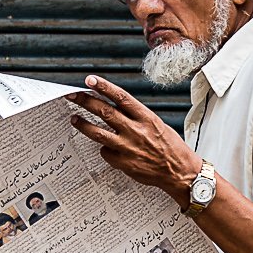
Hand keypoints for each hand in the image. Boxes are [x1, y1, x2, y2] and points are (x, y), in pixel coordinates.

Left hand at [66, 76, 199, 204]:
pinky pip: (105, 152)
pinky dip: (104, 149)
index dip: (104, 87)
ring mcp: (128, 147)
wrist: (180, 172)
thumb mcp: (157, 125)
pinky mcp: (123, 163)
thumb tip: (115, 107)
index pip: (121, 97)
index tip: (90, 80)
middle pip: (104, 112)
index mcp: (146, 118)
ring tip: (74, 119)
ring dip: (83, 124)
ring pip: (97, 132)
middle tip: (72, 96)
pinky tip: (108, 149)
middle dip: (85, 101)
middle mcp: (136, 130)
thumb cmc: (171, 147)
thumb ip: (136, 117)